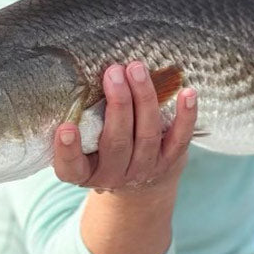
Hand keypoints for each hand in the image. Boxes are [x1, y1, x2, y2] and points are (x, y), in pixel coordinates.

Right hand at [52, 61, 196, 193]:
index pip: (70, 167)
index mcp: (85, 172)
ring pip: (147, 134)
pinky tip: (187, 92)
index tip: (65, 128)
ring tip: (136, 69)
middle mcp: (113, 174)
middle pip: (117, 141)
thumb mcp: (85, 142)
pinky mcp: (170, 161)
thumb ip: (83, 116)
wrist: (138, 184)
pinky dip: (185, 116)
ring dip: (144, 98)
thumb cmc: (101, 148)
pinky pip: (180, 138)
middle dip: (118, 103)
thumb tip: (84, 71)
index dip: (67, 150)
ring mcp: (144, 169)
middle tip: (113, 72)